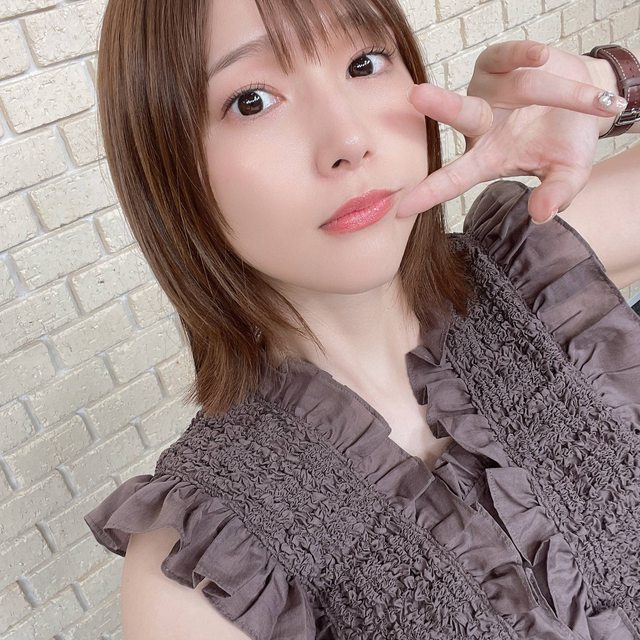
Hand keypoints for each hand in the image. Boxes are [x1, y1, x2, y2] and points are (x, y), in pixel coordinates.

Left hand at [397, 40, 627, 223]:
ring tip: (583, 100)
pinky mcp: (500, 62)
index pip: (453, 179)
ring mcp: (487, 91)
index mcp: (487, 158)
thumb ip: (556, 193)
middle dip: (440, 106)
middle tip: (417, 95)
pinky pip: (508, 54)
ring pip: (503, 86)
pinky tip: (541, 57)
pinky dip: (526, 54)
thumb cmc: (567, 143)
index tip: (401, 208)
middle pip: (459, 116)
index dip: (430, 193)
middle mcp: (479, 124)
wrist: (591, 99)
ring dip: (546, 91)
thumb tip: (542, 215)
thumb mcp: (568, 173)